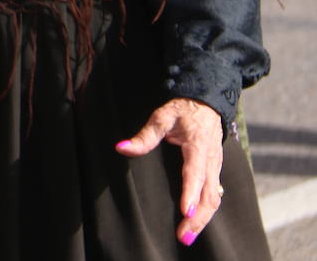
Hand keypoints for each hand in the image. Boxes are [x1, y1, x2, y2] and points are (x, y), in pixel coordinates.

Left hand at [115, 98, 223, 246]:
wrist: (207, 102)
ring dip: (203, 219)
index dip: (190, 193)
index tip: (184, 211)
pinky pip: (215, 194)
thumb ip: (144, 136)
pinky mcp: (216, 170)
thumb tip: (122, 148)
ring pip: (215, 198)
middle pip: (209, 195)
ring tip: (188, 235)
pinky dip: (207, 211)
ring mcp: (216, 167)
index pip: (195, 174)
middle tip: (183, 236)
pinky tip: (196, 223)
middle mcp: (211, 160)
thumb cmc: (182, 110)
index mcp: (198, 147)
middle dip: (198, 217)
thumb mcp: (161, 117)